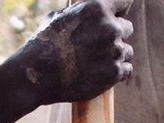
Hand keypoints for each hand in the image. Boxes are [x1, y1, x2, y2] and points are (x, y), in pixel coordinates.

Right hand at [13, 0, 133, 105]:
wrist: (36, 75)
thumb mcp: (57, 17)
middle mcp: (110, 27)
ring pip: (127, 51)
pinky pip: (127, 70)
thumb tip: (81, 11)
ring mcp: (114, 51)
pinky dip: (117, 72)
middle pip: (127, 28)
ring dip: (116, 56)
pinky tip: (103, 73)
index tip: (115, 18)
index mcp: (97, 8)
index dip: (118, 11)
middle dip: (115, 36)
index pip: (124, 2)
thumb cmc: (42, 44)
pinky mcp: (114, 73)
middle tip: (99, 46)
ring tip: (97, 63)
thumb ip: (78, 13)